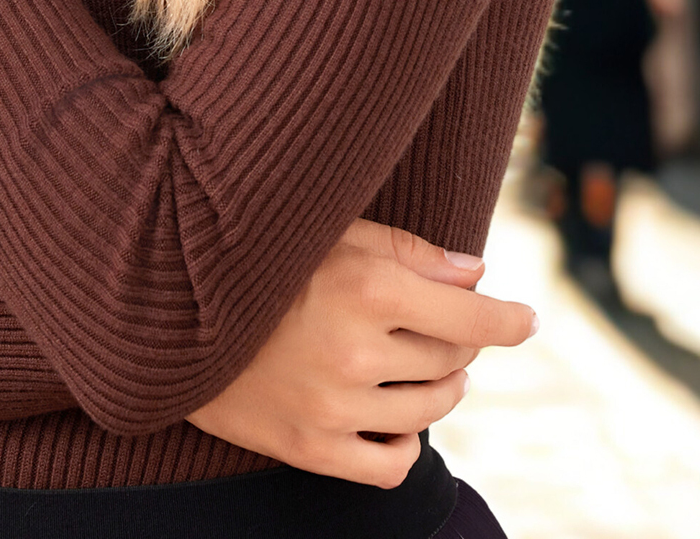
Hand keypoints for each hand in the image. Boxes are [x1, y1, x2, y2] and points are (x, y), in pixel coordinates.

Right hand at [186, 221, 535, 488]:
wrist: (172, 315)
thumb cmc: (257, 261)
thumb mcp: (328, 233)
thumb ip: (407, 249)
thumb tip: (477, 272)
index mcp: (366, 286)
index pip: (470, 314)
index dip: (508, 319)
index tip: (527, 319)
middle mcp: (357, 350)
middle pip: (452, 358)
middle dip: (459, 340)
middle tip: (442, 324)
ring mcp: (336, 406)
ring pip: (431, 409)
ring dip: (441, 387)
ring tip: (425, 366)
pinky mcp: (313, 448)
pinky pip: (392, 465)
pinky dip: (406, 444)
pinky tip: (397, 419)